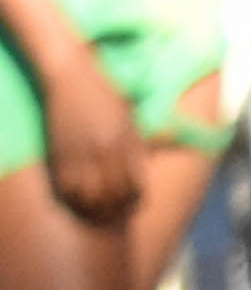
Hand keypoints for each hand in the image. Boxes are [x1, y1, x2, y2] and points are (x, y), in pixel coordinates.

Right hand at [30, 44, 143, 225]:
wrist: (73, 78)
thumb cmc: (106, 97)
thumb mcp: (130, 119)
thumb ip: (140, 145)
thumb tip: (150, 167)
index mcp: (127, 142)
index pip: (137, 184)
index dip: (137, 200)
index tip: (134, 204)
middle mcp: (106, 150)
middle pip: (115, 194)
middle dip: (117, 208)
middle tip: (116, 211)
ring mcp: (82, 152)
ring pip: (90, 195)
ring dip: (95, 207)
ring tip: (98, 209)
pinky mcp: (60, 152)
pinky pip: (67, 186)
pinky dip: (73, 197)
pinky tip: (78, 198)